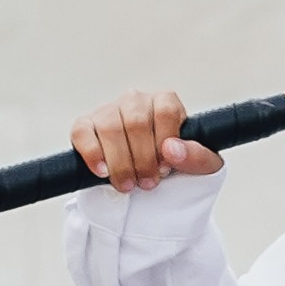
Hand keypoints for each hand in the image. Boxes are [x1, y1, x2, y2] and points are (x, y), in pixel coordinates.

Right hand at [71, 88, 220, 192]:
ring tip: (128, 184)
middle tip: (147, 183)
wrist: (148, 177)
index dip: (165, 142)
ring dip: (120, 162)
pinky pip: (82, 132)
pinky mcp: (85, 124)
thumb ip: (197, 157)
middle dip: (142, 160)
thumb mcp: (202, 165)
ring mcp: (108, 110)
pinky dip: (93, 154)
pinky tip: (103, 171)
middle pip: (136, 123)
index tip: (165, 167)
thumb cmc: (175, 164)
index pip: (165, 111)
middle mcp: (135, 100)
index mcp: (165, 101)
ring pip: (109, 128)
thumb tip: (172, 149)